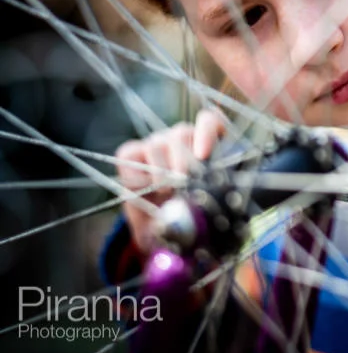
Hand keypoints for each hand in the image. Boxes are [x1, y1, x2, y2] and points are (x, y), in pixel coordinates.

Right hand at [116, 109, 225, 252]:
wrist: (164, 231)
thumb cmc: (196, 217)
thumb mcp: (212, 211)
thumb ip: (214, 199)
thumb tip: (204, 201)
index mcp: (213, 145)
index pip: (211, 121)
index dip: (206, 132)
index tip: (202, 155)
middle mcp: (185, 139)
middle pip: (182, 132)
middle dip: (182, 161)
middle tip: (183, 184)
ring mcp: (157, 144)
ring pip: (157, 143)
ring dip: (160, 172)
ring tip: (167, 192)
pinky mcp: (132, 155)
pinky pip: (129, 153)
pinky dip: (134, 173)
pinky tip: (143, 189)